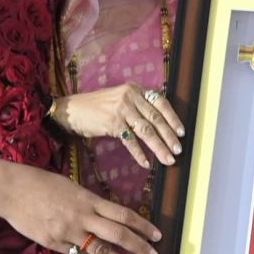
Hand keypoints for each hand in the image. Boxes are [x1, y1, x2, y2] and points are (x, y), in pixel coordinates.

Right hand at [0, 166, 163, 253]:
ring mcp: (68, 232)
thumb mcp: (71, 187)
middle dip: (139, 246)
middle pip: (117, 234)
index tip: (157, 234)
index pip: (122, 214)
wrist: (11, 191)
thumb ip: (89, 202)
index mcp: (88, 199)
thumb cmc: (41, 183)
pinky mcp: (54, 243)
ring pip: (101, 250)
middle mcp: (81, 216)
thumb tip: (107, 216)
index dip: (142, 225)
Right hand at [53, 83, 185, 168]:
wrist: (72, 110)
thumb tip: (158, 125)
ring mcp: (121, 109)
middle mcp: (130, 96)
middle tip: (178, 150)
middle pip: (155, 118)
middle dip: (169, 136)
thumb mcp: (119, 100)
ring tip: (168, 159)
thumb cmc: (96, 108)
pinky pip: (130, 141)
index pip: (160, 102)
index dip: (173, 117)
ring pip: (146, 131)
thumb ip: (137, 107)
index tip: (182, 132)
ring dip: (159, 147)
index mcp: (135, 90)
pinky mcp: (112, 123)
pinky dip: (139, 153)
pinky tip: (146, 163)